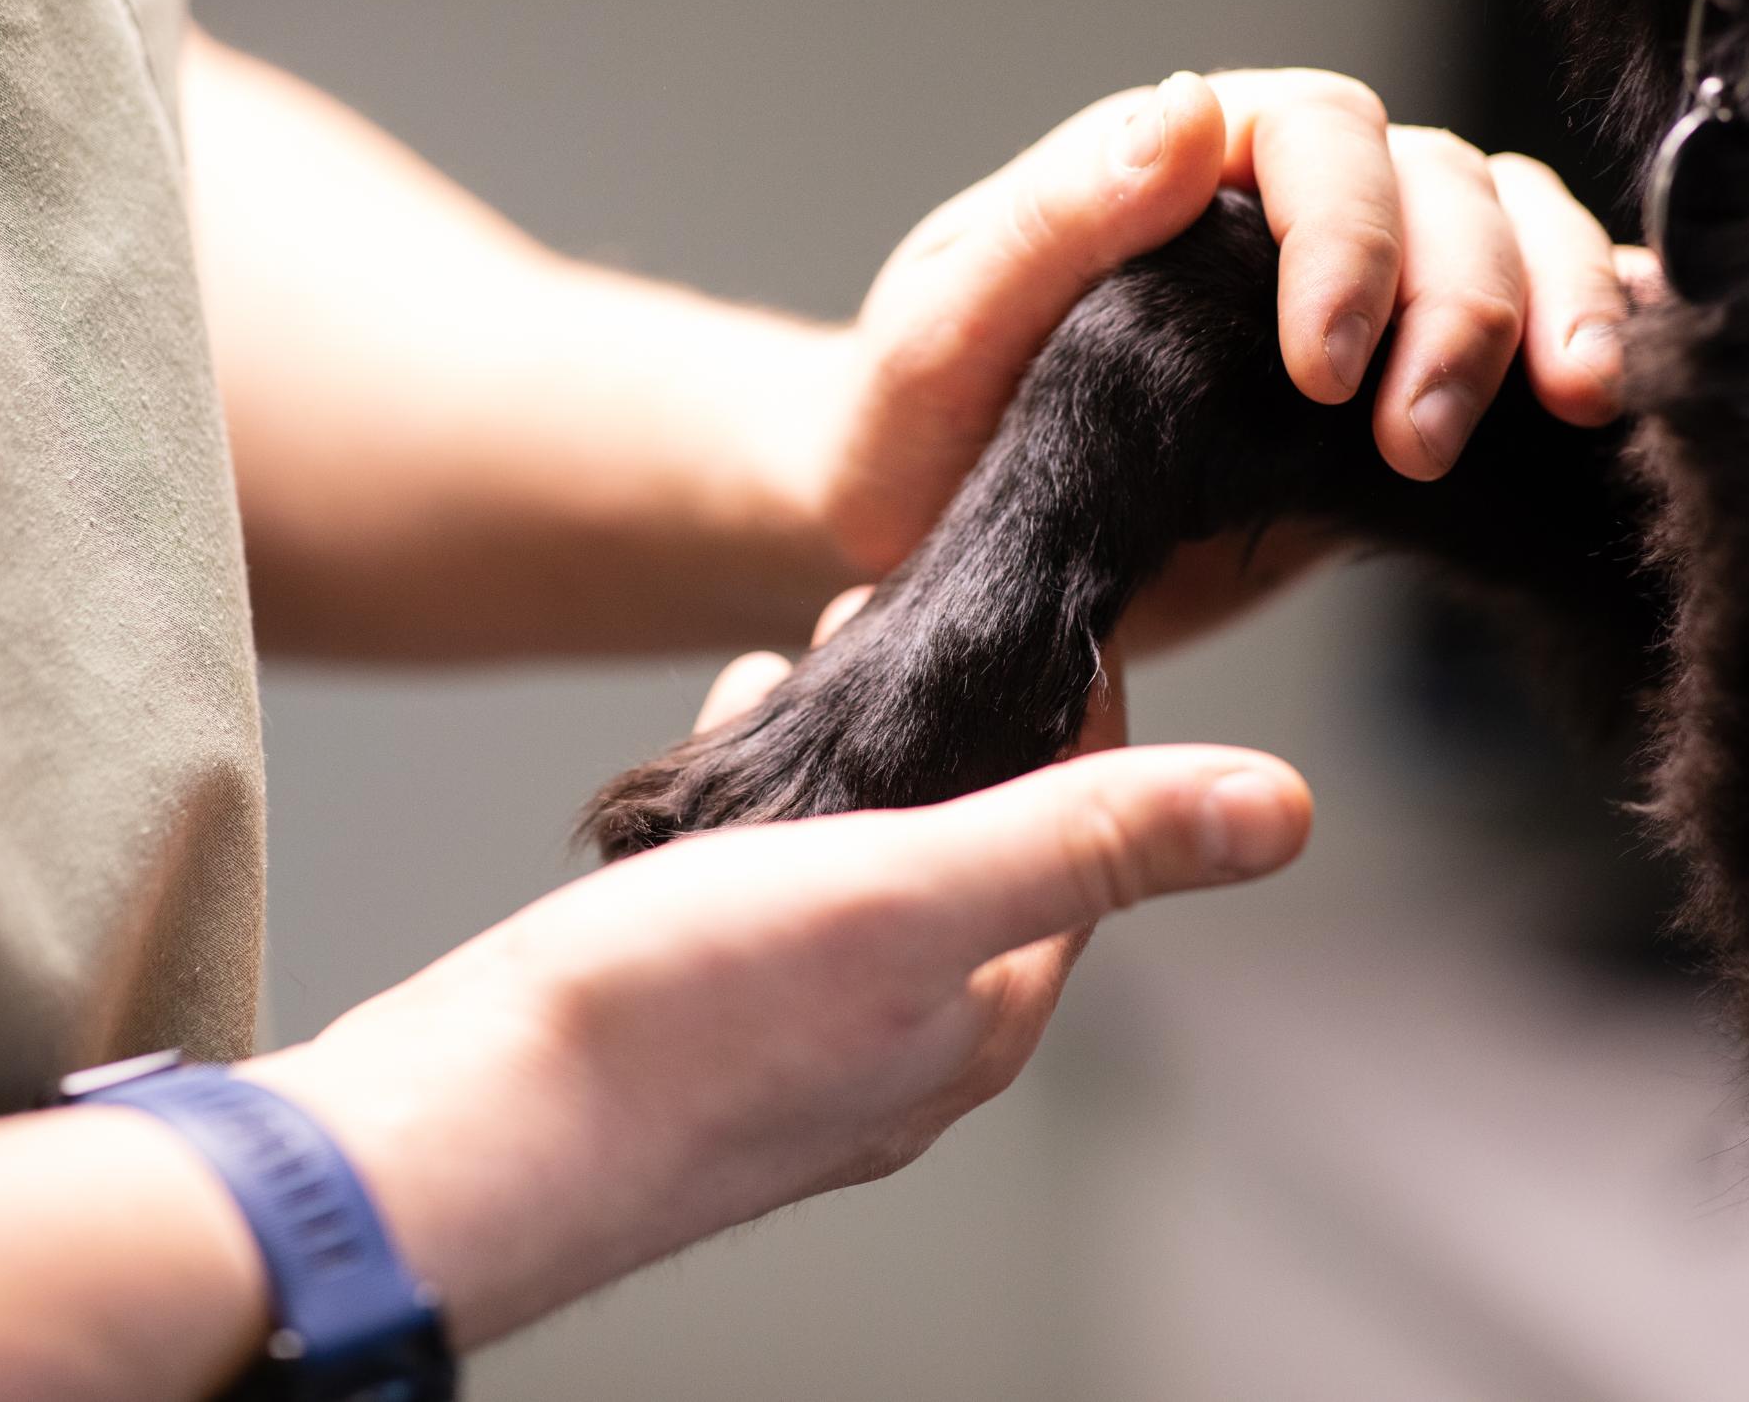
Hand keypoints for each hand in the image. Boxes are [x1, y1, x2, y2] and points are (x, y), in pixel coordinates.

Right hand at [245, 600, 1301, 1348]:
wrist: (465, 1135)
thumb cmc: (673, 1026)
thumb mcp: (908, 894)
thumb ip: (1088, 840)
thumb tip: (1283, 807)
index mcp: (984, 1011)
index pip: (1090, 845)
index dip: (1087, 718)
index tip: (1065, 613)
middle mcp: (909, 1036)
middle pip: (982, 847)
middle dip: (964, 728)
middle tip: (917, 616)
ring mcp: (805, 1034)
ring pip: (873, 863)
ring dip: (865, 760)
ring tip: (823, 657)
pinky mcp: (709, 1015)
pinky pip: (779, 889)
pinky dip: (775, 804)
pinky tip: (730, 744)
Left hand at [816, 70, 1634, 637]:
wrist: (940, 548)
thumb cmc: (918, 430)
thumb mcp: (945, 327)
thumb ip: (1056, 222)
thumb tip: (1184, 112)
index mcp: (1178, 167)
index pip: (1319, 138)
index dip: (1348, 240)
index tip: (1321, 372)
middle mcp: (1277, 214)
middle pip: (1438, 187)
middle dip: (1462, 302)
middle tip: (1423, 437)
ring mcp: (1347, 300)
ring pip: (1504, 240)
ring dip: (1552, 312)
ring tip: (1572, 410)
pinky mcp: (1380, 402)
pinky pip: (1510, 339)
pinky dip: (1582, 337)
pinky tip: (1622, 394)